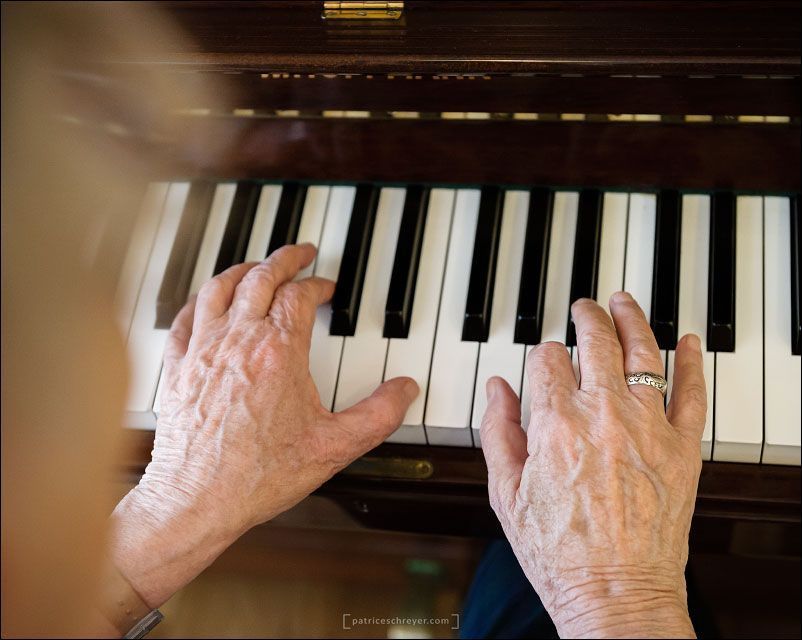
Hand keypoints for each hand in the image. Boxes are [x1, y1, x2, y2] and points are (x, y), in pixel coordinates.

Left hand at [111, 244, 417, 606]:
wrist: (197, 500)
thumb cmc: (259, 476)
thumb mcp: (335, 447)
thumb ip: (378, 414)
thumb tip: (405, 390)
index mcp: (279, 352)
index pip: (300, 297)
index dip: (317, 286)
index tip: (327, 289)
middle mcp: (238, 341)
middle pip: (261, 278)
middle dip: (283, 259)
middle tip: (298, 252)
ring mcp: (203, 351)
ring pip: (219, 288)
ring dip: (242, 269)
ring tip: (257, 264)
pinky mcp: (177, 368)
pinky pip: (184, 318)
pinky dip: (199, 300)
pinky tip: (205, 300)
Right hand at [481, 292, 705, 638]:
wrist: (614, 592)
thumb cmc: (559, 552)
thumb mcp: (506, 493)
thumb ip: (498, 431)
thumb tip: (496, 389)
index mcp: (554, 424)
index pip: (547, 360)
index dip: (542, 355)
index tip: (543, 360)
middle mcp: (602, 414)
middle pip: (596, 342)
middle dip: (586, 317)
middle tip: (583, 308)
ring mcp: (646, 427)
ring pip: (643, 353)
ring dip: (632, 320)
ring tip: (624, 302)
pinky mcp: (681, 448)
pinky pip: (692, 393)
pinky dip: (691, 363)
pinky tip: (686, 342)